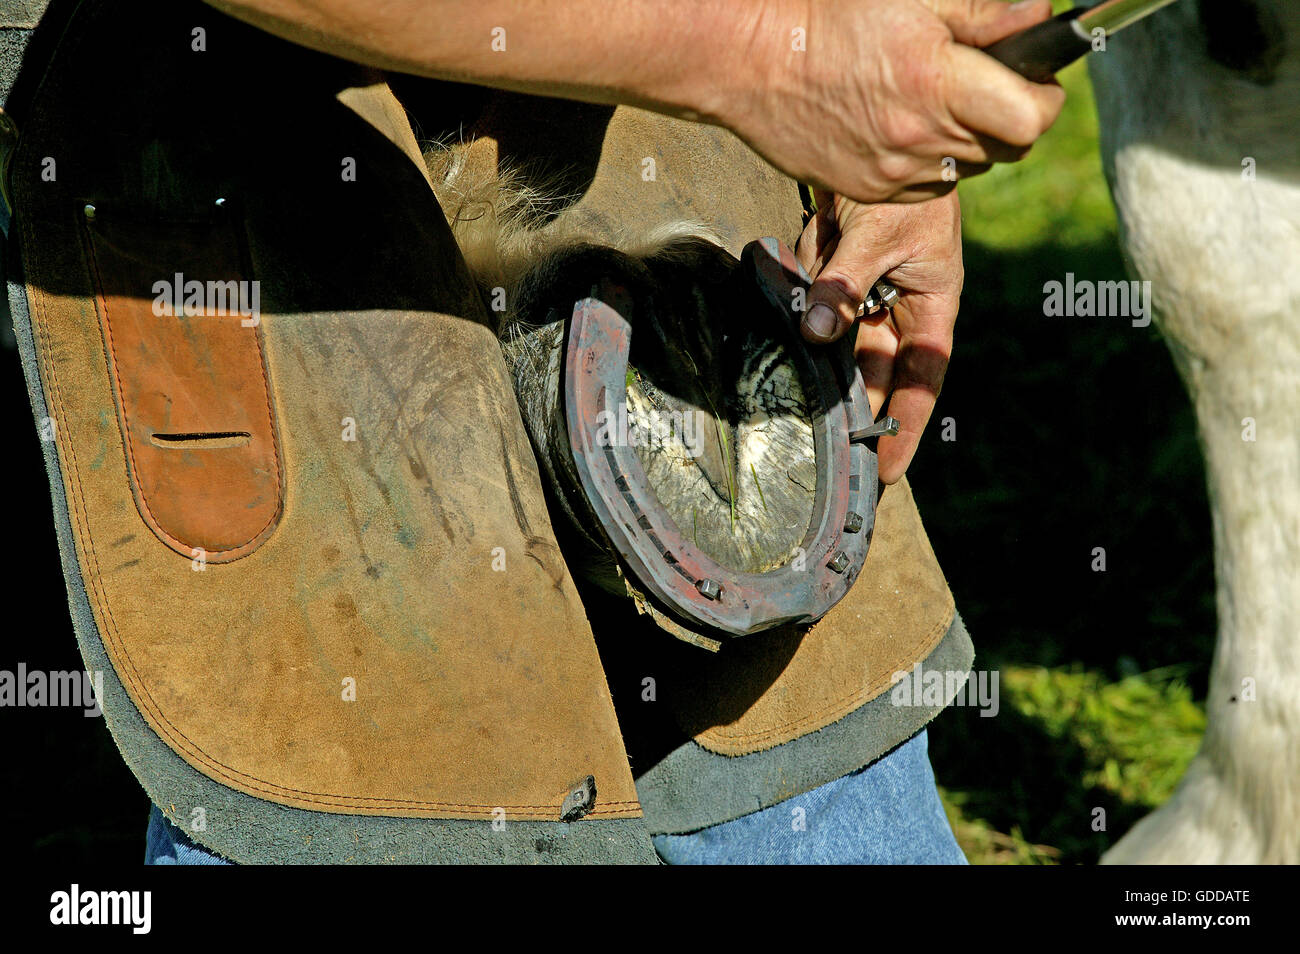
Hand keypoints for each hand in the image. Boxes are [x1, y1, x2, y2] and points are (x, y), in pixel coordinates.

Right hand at [724, 0, 1064, 201]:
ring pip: (968, 169)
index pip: (1031, 118)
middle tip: (987, 86)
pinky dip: (929, 162)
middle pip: (1008, 149)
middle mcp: (920, 138)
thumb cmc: (831, 15)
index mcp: (939, 83)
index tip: (1033, 80)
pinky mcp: (870, 190)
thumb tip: (1040, 19)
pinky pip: (926, 187)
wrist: (753, 61)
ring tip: (935, 103)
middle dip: (1011, 117)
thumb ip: (985, 13)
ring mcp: (893, 173)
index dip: (1043, 97)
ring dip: (969, 141)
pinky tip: (902, 127)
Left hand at [796, 189, 961, 482]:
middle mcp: (901, 303)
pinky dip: (810, 261)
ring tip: (831, 245)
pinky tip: (820, 224)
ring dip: (823, 299)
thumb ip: (846, 287)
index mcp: (932, 303)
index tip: (888, 471)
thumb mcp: (878, 236)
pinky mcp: (836, 268)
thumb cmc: (906, 183)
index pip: (923, 378)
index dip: (907, 425)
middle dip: (847, 390)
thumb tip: (816, 335)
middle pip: (871, 366)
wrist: (880, 127)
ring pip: (834, 324)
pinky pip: (813, 286)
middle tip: (825, 435)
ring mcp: (866, 287)